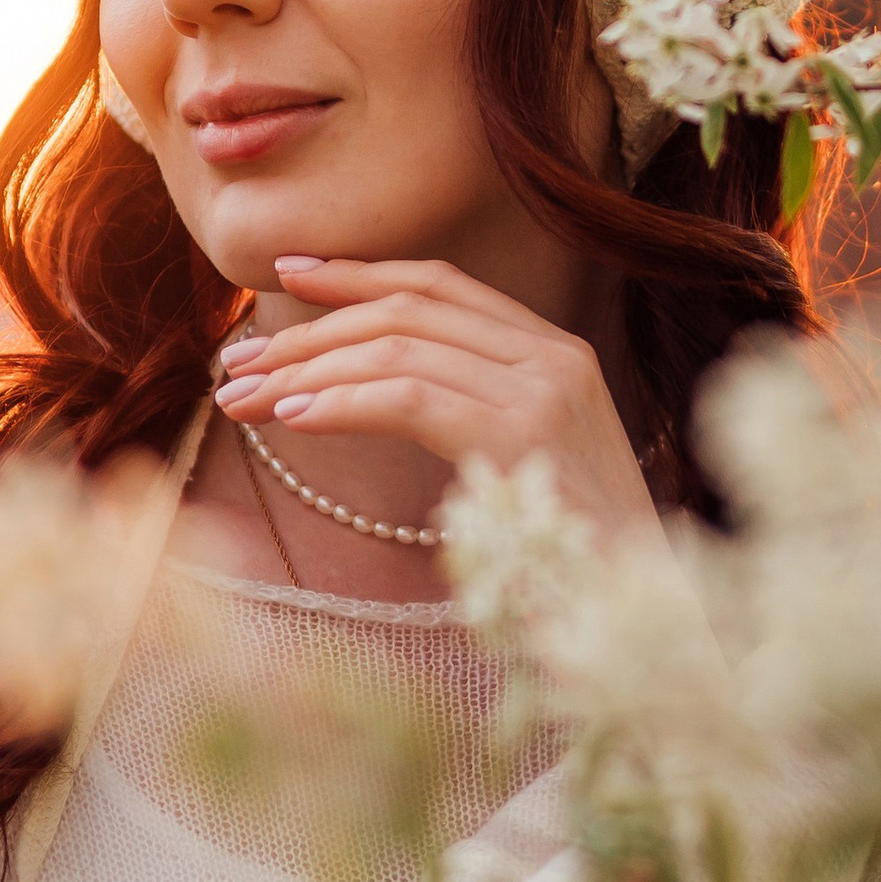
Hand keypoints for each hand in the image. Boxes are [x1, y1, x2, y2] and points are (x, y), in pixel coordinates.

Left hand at [212, 256, 660, 542]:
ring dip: (307, 369)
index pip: (443, 285)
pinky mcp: (522, 433)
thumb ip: (466, 417)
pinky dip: (340, 401)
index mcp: (556, 353)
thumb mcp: (521, 468)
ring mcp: (542, 389)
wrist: (642, 608)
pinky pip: (408, 396)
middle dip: (310, 330)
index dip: (359, 273)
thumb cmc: (573, 558)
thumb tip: (362, 392)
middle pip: (408, 308)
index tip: (288, 277)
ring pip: (397, 347)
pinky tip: (293, 420)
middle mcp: (553, 356)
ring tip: (243, 397)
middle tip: (238, 361)